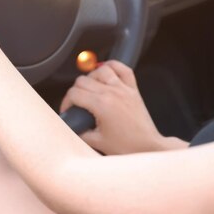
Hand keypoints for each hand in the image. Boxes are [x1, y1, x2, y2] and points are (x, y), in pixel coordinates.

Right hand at [60, 60, 186, 153]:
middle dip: (75, 91)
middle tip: (76, 103)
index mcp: (102, 105)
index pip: (74, 93)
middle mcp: (112, 93)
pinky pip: (122, 68)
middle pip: (83, 80)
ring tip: (90, 89)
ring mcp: (123, 89)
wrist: (148, 147)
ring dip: (91, 78)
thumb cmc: (127, 146)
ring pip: (100, 70)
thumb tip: (70, 125)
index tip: (67, 109)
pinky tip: (106, 72)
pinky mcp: (133, 89)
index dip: (66, 102)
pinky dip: (112, 66)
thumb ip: (79, 131)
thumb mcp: (97, 142)